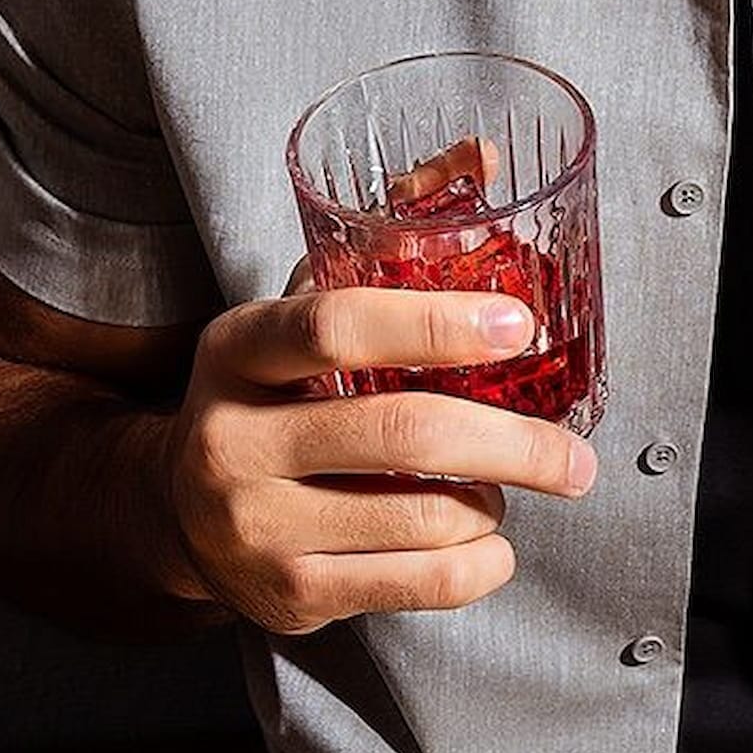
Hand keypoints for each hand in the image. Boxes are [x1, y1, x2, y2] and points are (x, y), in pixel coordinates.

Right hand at [161, 264, 595, 633]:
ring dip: (491, 504)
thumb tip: (480, 159)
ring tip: (500, 492)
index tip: (518, 326)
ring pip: (423, 515)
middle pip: (403, 433)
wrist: (178, 514)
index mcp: (238, 349)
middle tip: (574, 457)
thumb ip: (383, 239)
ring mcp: (256, 523)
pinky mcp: (289, 593)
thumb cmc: (270, 399)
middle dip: (515, 445)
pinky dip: (480, 566)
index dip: (436, 324)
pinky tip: (487, 545)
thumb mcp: (297, 313)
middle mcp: (234, 438)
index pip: (337, 327)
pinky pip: (419, 583)